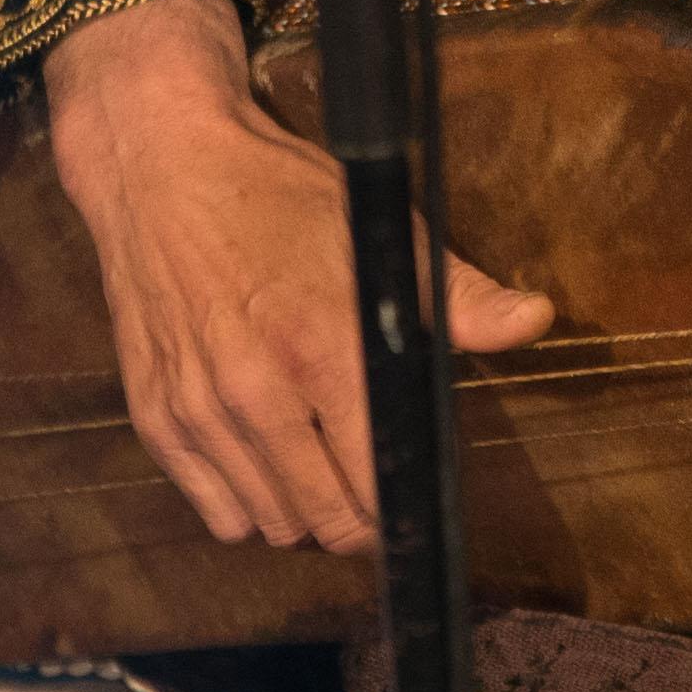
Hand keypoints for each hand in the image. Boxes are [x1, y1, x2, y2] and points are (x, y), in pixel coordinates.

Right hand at [42, 0, 554, 554]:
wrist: (160, 166)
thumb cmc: (277, 195)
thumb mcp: (379, 230)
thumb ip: (461, 295)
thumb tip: (537, 320)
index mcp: (323, 349)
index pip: (375, 484)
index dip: (404, 501)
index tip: (412, 488)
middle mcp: (256, 393)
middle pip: (327, 522)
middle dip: (360, 517)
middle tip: (370, 483)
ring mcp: (199, 410)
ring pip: (272, 524)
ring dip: (303, 512)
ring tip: (319, 467)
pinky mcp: (155, 417)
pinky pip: (216, 512)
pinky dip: (246, 503)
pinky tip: (264, 459)